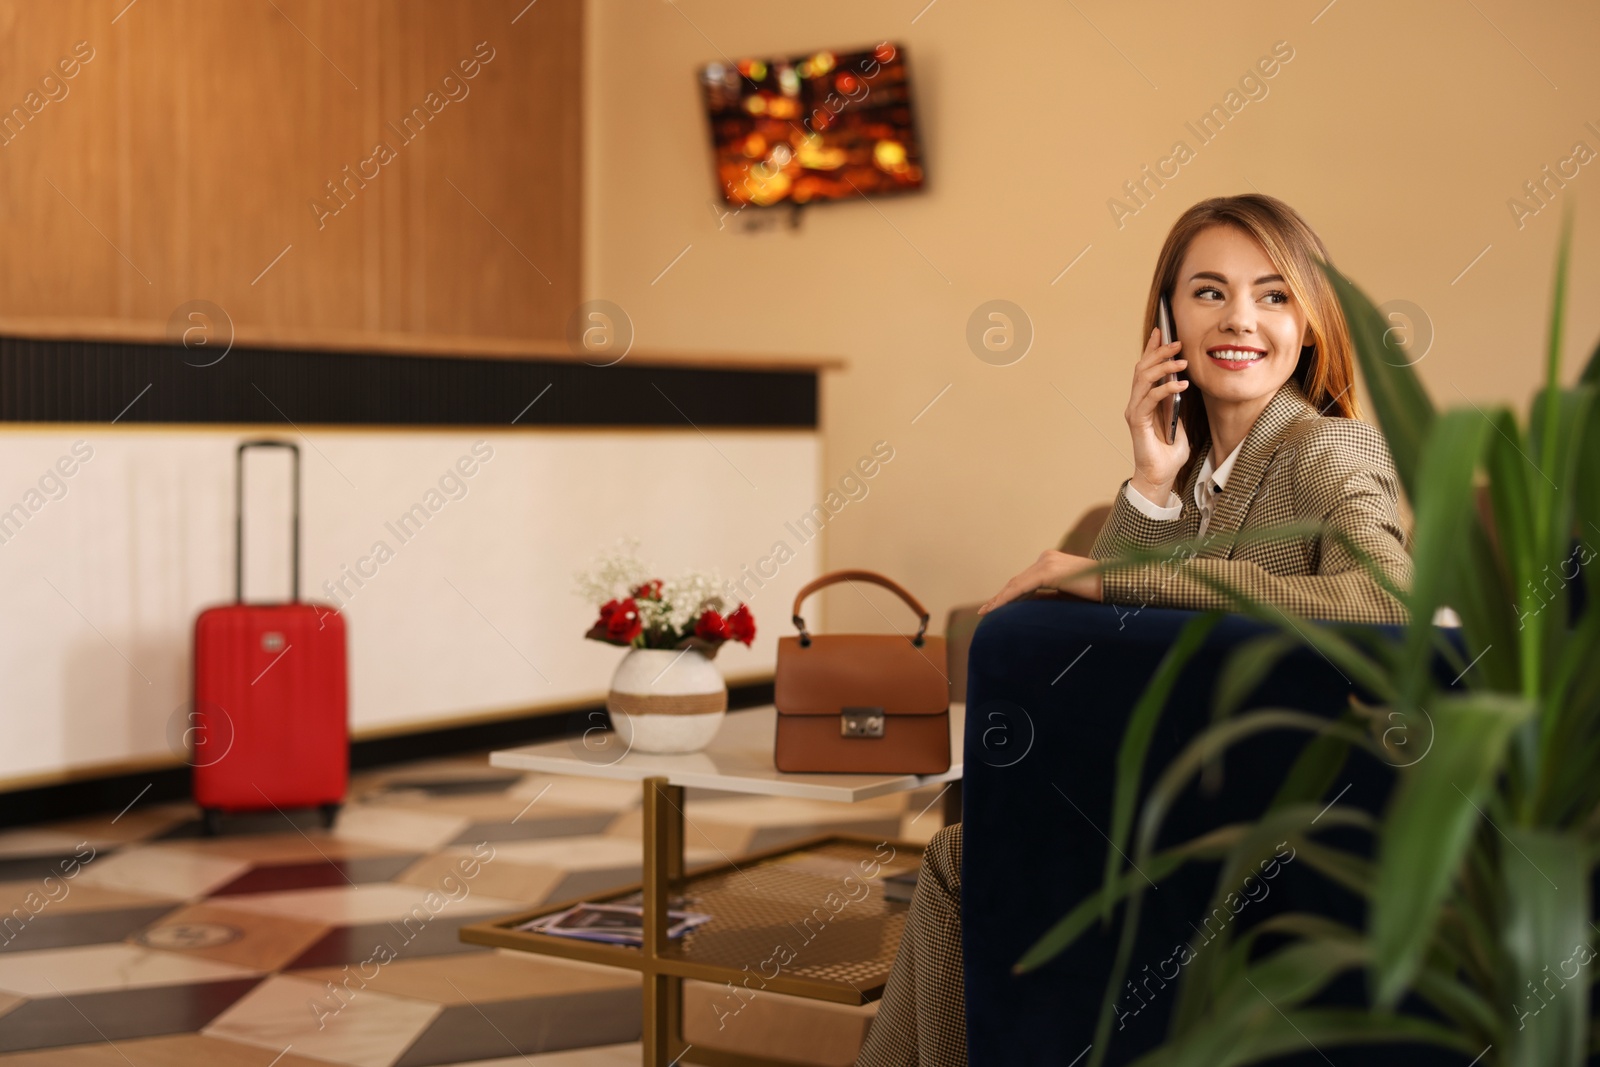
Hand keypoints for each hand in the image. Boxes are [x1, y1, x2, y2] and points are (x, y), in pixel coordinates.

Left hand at [977, 550, 1102, 614]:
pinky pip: (1023, 586)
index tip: (993, 606)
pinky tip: (998, 607)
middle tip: (985, 611)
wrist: (1116, 584)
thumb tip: (1031, 606)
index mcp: (1052, 562)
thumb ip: (1049, 596)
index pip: (1025, 580)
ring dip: (1001, 598)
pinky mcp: (1049, 571)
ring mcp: (1047, 562)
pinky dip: (1009, 598)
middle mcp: (1047, 558)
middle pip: (1018, 581)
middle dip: (1001, 597)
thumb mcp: (1067, 594)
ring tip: (987, 611)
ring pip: (1017, 584)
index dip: (1008, 594)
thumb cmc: (1096, 592)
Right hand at [1126, 328, 1191, 500]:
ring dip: (1163, 366)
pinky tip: (1181, 385)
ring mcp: (1135, 411)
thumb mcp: (1179, 422)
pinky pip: (1150, 398)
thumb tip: (1184, 385)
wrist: (1160, 475)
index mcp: (1146, 401)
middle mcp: (1137, 403)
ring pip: (1144, 378)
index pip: (1146, 368)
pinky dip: (1165, 389)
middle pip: (1143, 368)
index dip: (1152, 348)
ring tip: (1182, 361)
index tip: (1161, 331)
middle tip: (1177, 341)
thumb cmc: (1170, 452)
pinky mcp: (1137, 421)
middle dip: (1159, 351)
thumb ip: (1177, 405)